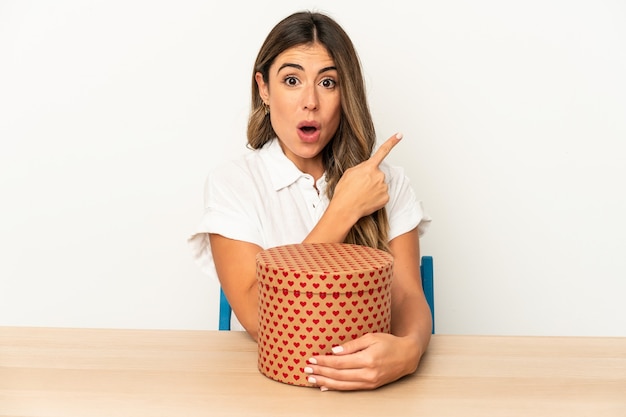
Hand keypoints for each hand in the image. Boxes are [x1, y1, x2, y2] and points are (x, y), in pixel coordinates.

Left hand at [303, 331, 421, 390]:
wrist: (408, 356)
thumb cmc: (390, 343)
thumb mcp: (371, 337)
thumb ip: (352, 345)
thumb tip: (334, 350)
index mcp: (368, 359)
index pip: (340, 362)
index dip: (324, 361)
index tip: (312, 358)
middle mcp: (368, 373)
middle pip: (338, 375)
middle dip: (321, 372)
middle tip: (306, 369)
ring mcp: (369, 382)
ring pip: (342, 384)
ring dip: (324, 382)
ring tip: (311, 378)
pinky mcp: (370, 386)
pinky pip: (350, 388)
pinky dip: (335, 388)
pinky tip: (325, 386)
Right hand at [331, 133, 402, 220]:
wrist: (345, 209)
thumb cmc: (344, 192)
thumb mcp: (349, 173)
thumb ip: (362, 167)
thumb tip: (369, 169)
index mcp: (369, 167)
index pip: (383, 151)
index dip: (392, 142)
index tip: (400, 135)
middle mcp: (379, 175)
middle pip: (378, 174)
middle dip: (371, 178)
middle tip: (359, 187)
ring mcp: (384, 187)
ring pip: (381, 185)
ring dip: (373, 188)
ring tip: (362, 195)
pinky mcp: (386, 198)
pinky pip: (382, 195)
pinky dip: (376, 197)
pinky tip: (367, 200)